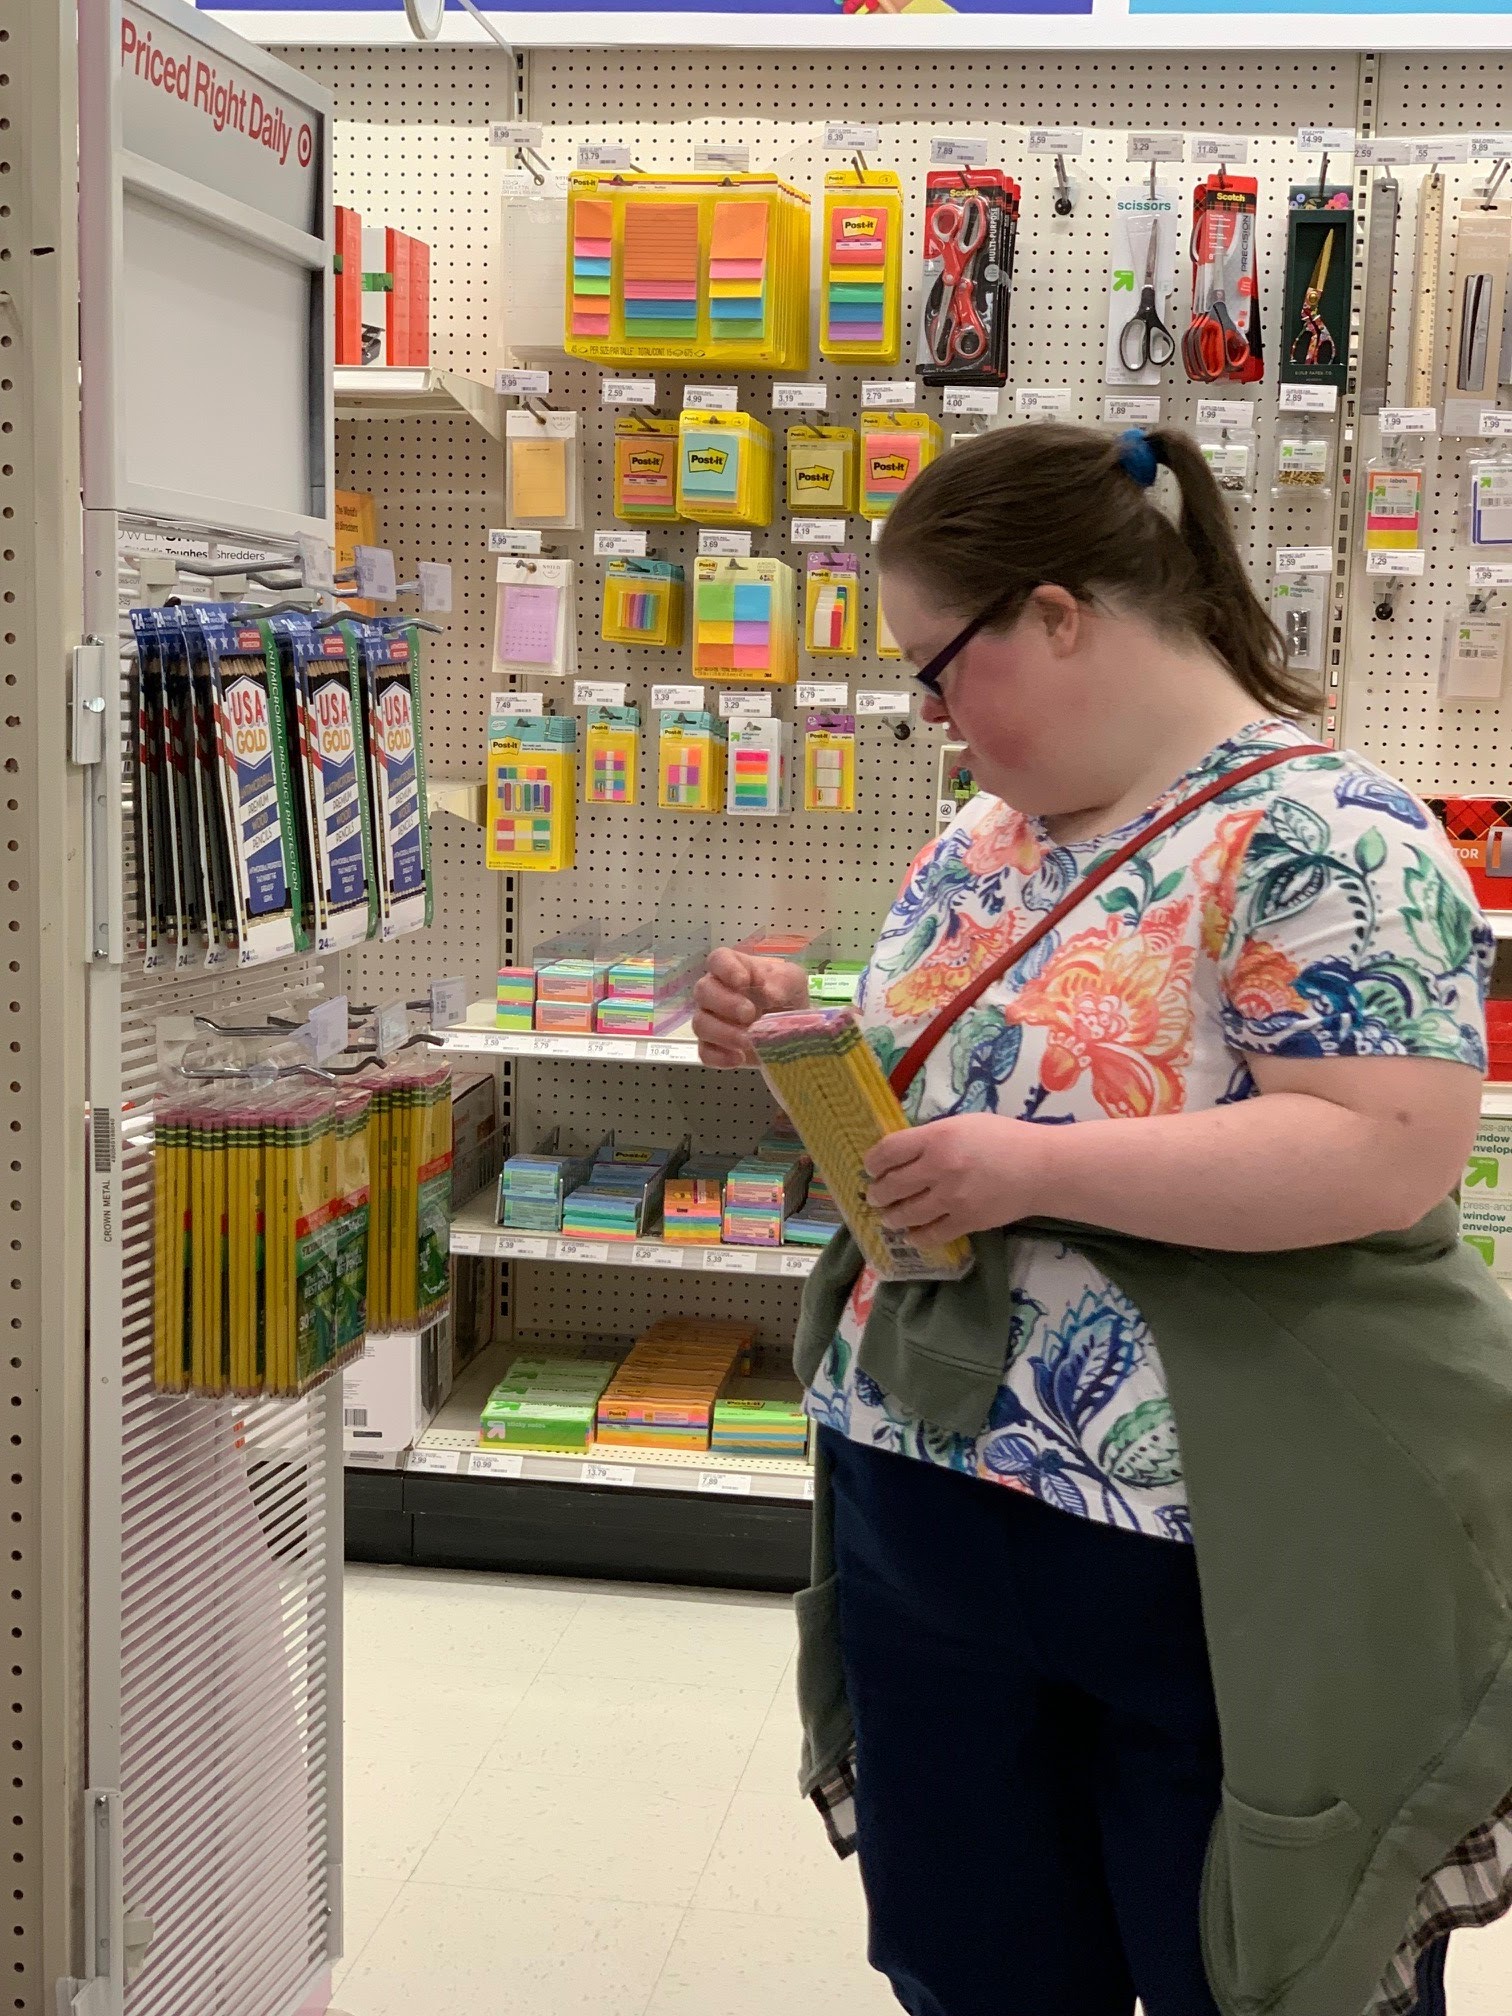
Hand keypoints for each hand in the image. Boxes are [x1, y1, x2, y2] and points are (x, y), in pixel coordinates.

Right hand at [692, 948, 809, 1067]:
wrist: (792, 1030)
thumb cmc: (787, 997)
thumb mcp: (793, 982)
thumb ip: (783, 980)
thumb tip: (769, 993)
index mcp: (733, 968)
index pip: (718, 960)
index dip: (725, 969)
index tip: (743, 981)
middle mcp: (715, 992)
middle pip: (703, 990)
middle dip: (725, 1003)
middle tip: (750, 1014)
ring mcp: (710, 1020)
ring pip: (700, 1023)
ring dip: (723, 1033)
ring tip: (748, 1041)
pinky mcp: (712, 1047)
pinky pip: (704, 1052)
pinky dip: (720, 1057)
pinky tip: (739, 1058)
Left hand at [864, 1114, 1047, 1246]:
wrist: (1041, 1168)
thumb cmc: (1004, 1138)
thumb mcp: (963, 1124)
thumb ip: (932, 1137)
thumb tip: (902, 1152)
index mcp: (937, 1138)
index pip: (888, 1151)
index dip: (872, 1162)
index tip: (870, 1168)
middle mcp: (940, 1168)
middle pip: (892, 1185)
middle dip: (877, 1194)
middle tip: (874, 1196)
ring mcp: (952, 1198)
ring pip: (906, 1214)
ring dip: (891, 1217)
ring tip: (888, 1217)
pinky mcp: (966, 1221)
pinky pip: (931, 1234)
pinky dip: (917, 1237)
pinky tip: (911, 1235)